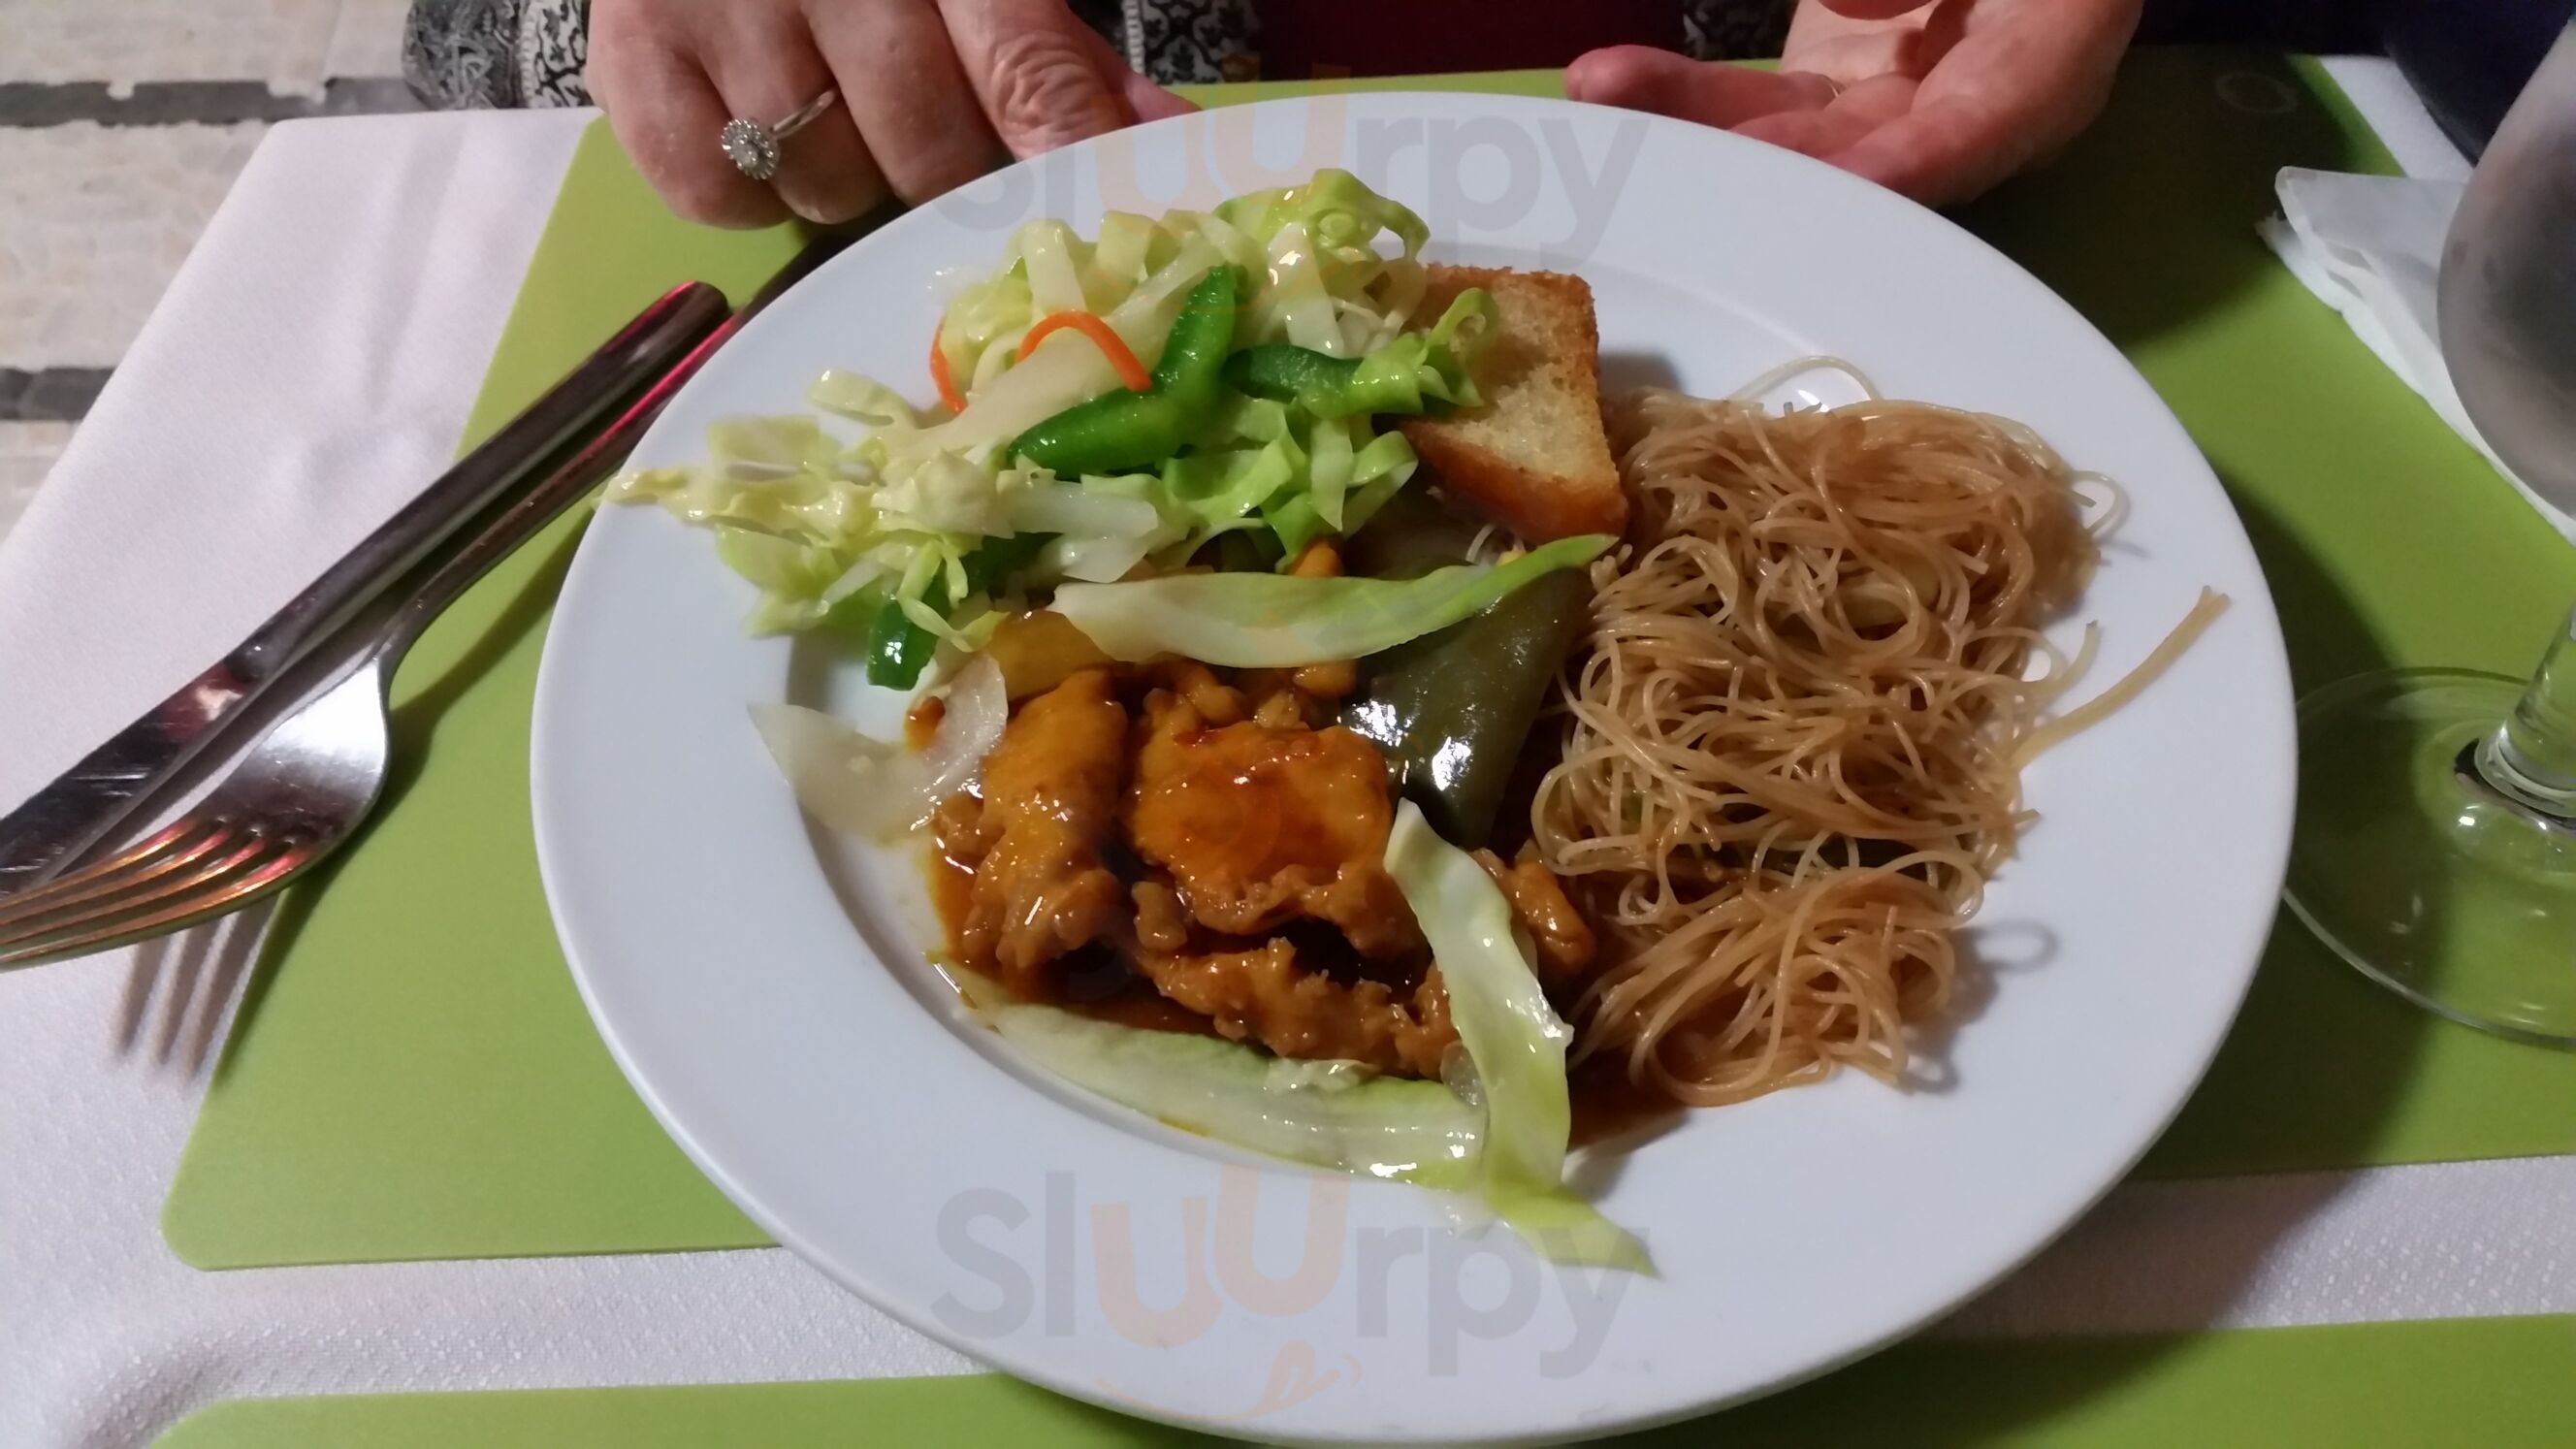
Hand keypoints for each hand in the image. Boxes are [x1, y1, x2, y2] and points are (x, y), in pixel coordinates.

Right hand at [588, 0, 1195, 227]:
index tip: (1109, 224)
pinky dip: (746, 191)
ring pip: (827, 187)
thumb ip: (1057, 57)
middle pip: (929, 156)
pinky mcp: (631, 56)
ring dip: (844, 179)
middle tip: (927, 144)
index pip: (1025, 66)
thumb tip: (1164, 146)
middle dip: (945, 178)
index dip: (1070, 157)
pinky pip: (719, 197)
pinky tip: (755, 130)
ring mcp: (719, 10)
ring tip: (825, 110)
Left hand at [1565, 0, 2140, 207]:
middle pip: (1869, 157)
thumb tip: (1855, 8)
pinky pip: (1755, 106)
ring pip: (1793, 134)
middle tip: (1684, 167)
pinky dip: (1683, 101)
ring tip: (1603, 95)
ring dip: (1694, 127)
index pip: (1989, 123)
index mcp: (2049, 60)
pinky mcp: (1829, 87)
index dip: (1917, 163)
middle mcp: (1969, 109)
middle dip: (1770, 167)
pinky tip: (1609, 87)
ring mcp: (1889, 103)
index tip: (1851, 182)